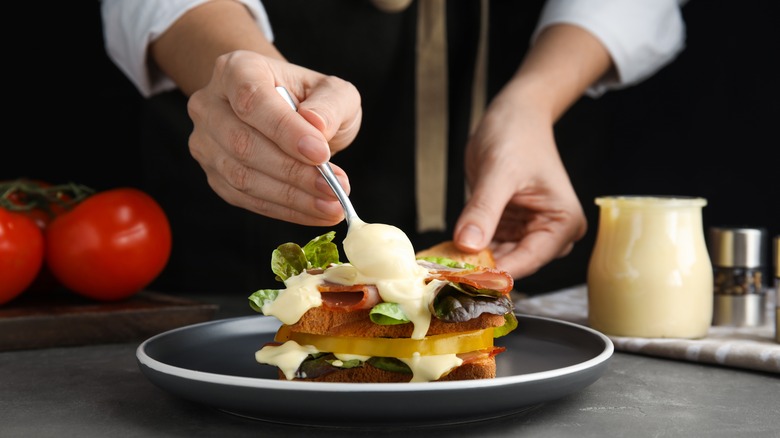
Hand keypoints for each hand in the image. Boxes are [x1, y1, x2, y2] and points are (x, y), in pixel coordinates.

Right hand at [186, 50, 362, 225]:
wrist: (288, 112)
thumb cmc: (310, 99)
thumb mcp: (333, 91)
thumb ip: (330, 104)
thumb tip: (317, 126)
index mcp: (237, 69)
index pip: (252, 100)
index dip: (285, 130)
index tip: (321, 154)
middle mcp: (210, 104)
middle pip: (242, 144)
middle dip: (292, 172)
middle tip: (334, 188)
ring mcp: (206, 142)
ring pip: (241, 177)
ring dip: (291, 197)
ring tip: (331, 205)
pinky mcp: (214, 175)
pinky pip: (246, 199)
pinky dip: (284, 210)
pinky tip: (314, 212)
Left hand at [453, 90, 586, 279]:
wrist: (514, 115)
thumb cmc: (517, 135)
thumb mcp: (498, 172)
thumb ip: (484, 210)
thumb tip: (467, 245)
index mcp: (562, 223)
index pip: (529, 260)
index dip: (495, 272)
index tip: (462, 279)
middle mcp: (551, 233)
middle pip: (514, 264)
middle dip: (481, 269)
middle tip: (444, 274)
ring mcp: (530, 231)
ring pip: (499, 259)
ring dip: (472, 262)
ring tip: (440, 265)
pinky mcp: (510, 227)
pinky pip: (489, 246)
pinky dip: (469, 249)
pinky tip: (446, 253)